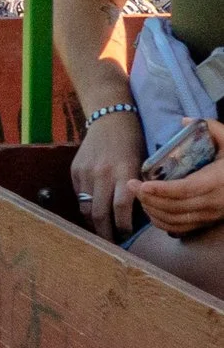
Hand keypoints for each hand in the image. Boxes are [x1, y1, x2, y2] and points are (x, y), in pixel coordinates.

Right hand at [71, 107, 145, 237]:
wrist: (110, 120)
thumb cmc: (133, 144)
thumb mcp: (142, 165)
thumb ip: (137, 188)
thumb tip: (136, 216)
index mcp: (123, 171)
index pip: (121, 208)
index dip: (123, 227)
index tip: (127, 237)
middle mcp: (102, 173)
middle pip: (100, 212)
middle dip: (106, 232)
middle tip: (111, 243)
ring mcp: (86, 171)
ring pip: (86, 207)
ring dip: (93, 223)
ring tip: (101, 231)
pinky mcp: (75, 170)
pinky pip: (79, 196)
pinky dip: (86, 207)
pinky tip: (93, 212)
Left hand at [134, 121, 223, 237]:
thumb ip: (213, 128)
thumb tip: (184, 119)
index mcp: (217, 181)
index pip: (186, 189)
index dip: (163, 190)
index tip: (142, 184)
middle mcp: (213, 202)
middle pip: (176, 206)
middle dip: (149, 198)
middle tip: (131, 186)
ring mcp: (210, 215)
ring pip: (176, 220)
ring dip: (153, 210)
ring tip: (138, 195)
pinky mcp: (207, 222)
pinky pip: (181, 228)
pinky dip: (162, 222)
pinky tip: (151, 209)